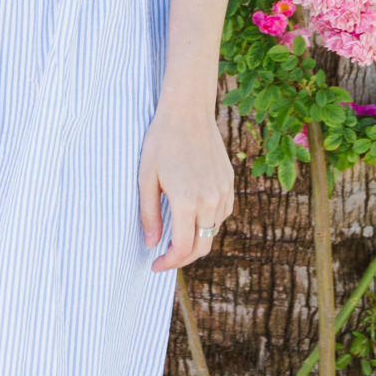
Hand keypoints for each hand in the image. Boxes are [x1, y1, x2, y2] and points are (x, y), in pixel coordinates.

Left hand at [138, 104, 234, 271]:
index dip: (169, 263)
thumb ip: (149, 215)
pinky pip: (222, 213)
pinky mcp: (229, 182)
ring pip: (214, 230)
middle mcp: (210, 200)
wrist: (188, 110)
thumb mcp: (146, 178)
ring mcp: (223, 191)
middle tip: (166, 257)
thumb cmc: (161, 141)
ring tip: (177, 234)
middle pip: (203, 246)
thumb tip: (152, 245)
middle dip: (183, 258)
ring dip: (197, 239)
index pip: (183, 248)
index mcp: (187, 201)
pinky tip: (194, 215)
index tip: (156, 264)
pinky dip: (209, 222)